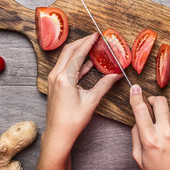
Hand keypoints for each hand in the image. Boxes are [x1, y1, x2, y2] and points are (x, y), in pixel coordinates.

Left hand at [34, 33, 121, 169]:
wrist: (58, 134)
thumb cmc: (72, 121)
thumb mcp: (91, 101)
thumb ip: (104, 85)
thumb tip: (116, 75)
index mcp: (64, 78)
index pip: (78, 54)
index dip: (88, 43)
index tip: (96, 35)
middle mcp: (56, 76)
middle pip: (69, 51)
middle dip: (82, 42)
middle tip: (95, 38)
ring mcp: (53, 79)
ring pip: (66, 58)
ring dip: (79, 51)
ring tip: (93, 47)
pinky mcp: (55, 84)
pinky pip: (65, 67)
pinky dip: (76, 62)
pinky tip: (88, 62)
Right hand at [129, 84, 169, 169]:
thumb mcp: (139, 159)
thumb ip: (136, 137)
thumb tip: (137, 121)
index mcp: (150, 140)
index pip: (141, 110)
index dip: (136, 96)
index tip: (134, 89)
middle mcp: (166, 133)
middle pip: (160, 101)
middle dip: (153, 99)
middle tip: (150, 105)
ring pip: (169, 113)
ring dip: (164, 118)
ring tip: (164, 135)